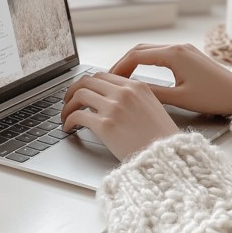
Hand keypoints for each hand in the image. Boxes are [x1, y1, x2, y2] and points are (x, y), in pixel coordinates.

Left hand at [61, 72, 179, 160]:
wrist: (166, 157)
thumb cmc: (161, 139)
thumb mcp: (152, 107)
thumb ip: (132, 98)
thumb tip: (109, 99)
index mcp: (136, 86)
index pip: (103, 75)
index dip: (88, 83)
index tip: (82, 91)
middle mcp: (124, 93)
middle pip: (87, 81)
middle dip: (73, 90)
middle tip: (68, 100)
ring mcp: (114, 107)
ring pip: (79, 95)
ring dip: (68, 105)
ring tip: (65, 115)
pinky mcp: (105, 125)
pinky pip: (78, 116)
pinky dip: (69, 120)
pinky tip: (69, 127)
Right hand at [110, 42, 231, 116]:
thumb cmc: (213, 97)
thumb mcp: (180, 98)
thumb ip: (153, 93)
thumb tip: (131, 91)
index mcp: (174, 54)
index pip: (136, 55)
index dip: (119, 67)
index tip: (108, 79)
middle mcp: (178, 47)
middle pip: (141, 49)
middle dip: (124, 62)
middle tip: (110, 77)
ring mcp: (184, 49)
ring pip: (151, 50)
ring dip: (135, 61)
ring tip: (123, 76)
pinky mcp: (189, 54)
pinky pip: (162, 53)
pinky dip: (147, 61)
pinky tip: (142, 73)